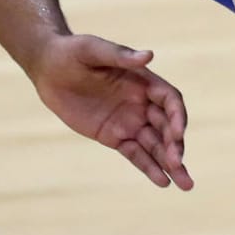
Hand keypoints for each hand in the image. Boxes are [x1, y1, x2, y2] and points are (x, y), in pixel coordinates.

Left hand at [28, 35, 192, 189]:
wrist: (48, 69)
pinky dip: (149, 168)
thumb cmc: (72, 52)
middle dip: (175, 146)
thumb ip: (120, 55)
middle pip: (167, 127)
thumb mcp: (93, 49)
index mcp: (143, 80)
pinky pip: (135, 155)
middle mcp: (141, 103)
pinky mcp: (114, 137)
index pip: (170, 101)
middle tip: (177, 164)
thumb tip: (148, 55)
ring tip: (186, 185)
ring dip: (171, 164)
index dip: (177, 117)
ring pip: (156, 146)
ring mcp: (129, 122)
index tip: (176, 134)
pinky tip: (162, 182)